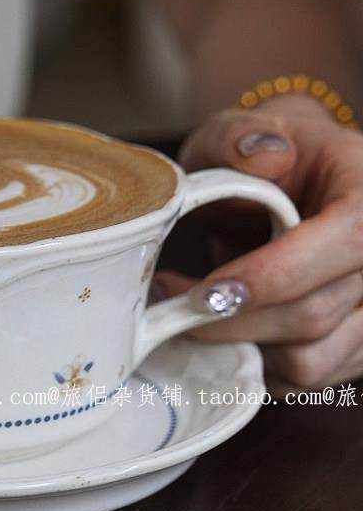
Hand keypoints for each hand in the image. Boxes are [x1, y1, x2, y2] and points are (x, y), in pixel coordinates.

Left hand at [155, 95, 362, 390]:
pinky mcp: (358, 345)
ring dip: (239, 345)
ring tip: (194, 312)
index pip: (346, 242)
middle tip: (168, 304)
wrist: (284, 188)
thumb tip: (267, 155)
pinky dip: (257, 364)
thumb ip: (241, 135)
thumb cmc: (256, 158)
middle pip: (314, 313)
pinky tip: (227, 329)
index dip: (272, 275)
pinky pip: (306, 378)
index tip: (203, 292)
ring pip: (310, 360)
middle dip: (230, 319)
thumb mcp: (236, 131)